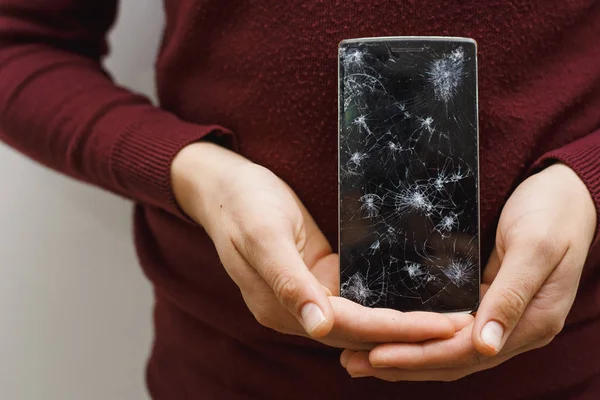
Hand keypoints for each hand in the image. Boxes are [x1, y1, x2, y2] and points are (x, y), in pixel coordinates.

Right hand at [171, 142, 469, 349]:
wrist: (223, 184)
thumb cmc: (241, 204)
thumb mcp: (262, 235)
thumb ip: (288, 282)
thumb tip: (319, 327)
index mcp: (281, 307)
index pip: (350, 328)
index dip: (398, 330)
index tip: (444, 328)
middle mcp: (297, 309)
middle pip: (362, 332)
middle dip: (412, 333)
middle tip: (464, 327)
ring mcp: (308, 294)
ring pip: (363, 319)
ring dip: (404, 322)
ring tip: (451, 318)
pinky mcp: (317, 276)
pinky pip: (357, 297)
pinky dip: (388, 301)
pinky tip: (417, 296)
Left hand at [341, 163, 596, 378]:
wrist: (568, 192)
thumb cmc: (553, 213)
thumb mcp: (535, 247)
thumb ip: (511, 296)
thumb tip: (485, 347)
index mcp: (532, 321)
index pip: (467, 353)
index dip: (420, 356)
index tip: (377, 355)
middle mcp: (516, 328)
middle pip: (454, 359)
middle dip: (404, 364)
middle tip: (353, 363)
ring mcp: (504, 317)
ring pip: (451, 349)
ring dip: (409, 355)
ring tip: (364, 357)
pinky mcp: (491, 302)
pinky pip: (453, 328)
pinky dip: (424, 336)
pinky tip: (395, 334)